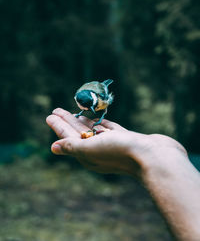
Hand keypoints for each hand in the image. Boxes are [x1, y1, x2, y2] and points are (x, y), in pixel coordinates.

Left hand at [46, 108, 186, 177]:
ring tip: (74, 111)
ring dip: (82, 120)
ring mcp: (113, 144)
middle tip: (56, 110)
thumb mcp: (92, 148)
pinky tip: (96, 118)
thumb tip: (53, 147)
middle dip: (67, 121)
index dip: (58, 126)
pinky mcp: (125, 138)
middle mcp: (99, 150)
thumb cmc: (121, 152)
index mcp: (88, 155)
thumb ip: (73, 146)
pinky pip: (108, 128)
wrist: (154, 157)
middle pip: (78, 132)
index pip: (68, 137)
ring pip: (93, 130)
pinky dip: (100, 123)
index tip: (49, 115)